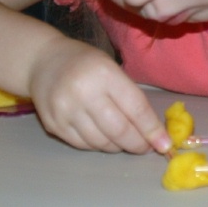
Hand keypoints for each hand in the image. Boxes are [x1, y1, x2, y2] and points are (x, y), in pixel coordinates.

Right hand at [28, 39, 170, 153]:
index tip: (164, 144)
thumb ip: (130, 96)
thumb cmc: (85, 63)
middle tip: (146, 147)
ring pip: (101, 142)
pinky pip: (83, 145)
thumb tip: (153, 130)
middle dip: (137, 143)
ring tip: (125, 141)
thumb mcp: (111, 68)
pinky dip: (99, 145)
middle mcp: (84, 93)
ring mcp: (66, 111)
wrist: (43, 61)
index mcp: (104, 74)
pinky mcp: (53, 125)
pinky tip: (105, 139)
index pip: (135, 107)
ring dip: (119, 146)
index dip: (151, 129)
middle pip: (119, 130)